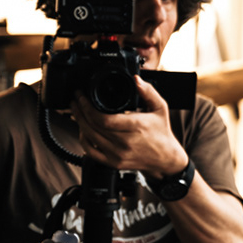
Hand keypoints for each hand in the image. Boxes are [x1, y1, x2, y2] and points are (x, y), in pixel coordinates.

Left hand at [73, 79, 189, 176]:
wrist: (165, 159)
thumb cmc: (162, 133)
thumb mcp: (160, 108)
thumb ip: (148, 91)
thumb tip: (136, 79)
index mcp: (136, 127)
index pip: (104, 119)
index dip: (88, 107)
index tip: (82, 96)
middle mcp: (126, 143)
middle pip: (93, 127)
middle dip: (80, 111)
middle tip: (76, 100)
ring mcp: (118, 155)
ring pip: (89, 137)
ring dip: (79, 122)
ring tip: (76, 111)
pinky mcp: (113, 163)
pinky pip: (91, 152)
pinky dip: (83, 139)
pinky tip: (83, 130)